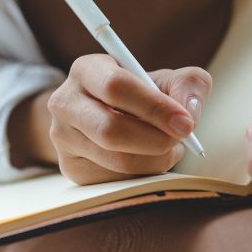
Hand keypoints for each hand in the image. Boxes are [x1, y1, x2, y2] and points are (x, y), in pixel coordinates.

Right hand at [47, 54, 211, 184]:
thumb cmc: (142, 95)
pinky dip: (143, 174)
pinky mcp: (71, 167)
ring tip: (167, 147)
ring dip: (155, 159)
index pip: (116, 87)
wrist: (110, 116)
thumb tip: (188, 111)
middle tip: (181, 140)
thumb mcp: (167, 80)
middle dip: (156, 139)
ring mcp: (63, 137)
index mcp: (87, 70)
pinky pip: (115, 181)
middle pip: (111, 130)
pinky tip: (147, 159)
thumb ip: (188, 84)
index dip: (154, 107)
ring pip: (117, 161)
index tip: (186, 123)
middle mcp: (65, 102)